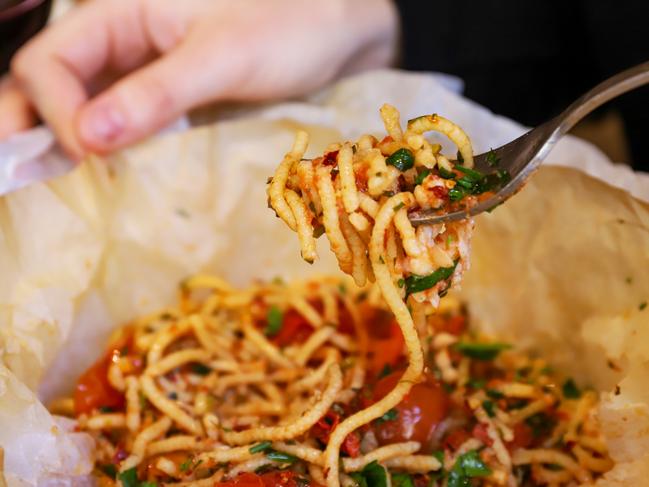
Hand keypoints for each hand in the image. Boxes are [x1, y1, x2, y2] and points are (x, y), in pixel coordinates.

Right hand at [2, 0, 396, 158]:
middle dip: (33, 124)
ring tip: (50, 182)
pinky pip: (121, 118)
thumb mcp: (222, 58)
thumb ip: (156, 93)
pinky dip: (105, 144)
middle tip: (20, 174)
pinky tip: (101, 171)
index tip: (88, 155)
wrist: (337, 29)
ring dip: (63, 140)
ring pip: (83, 102)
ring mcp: (144, 67)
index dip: (55, 111)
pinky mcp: (168, 93)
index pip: (51, 62)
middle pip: (51, 80)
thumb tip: (87, 138)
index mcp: (121, 12)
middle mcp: (122, 38)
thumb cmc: (289, 26)